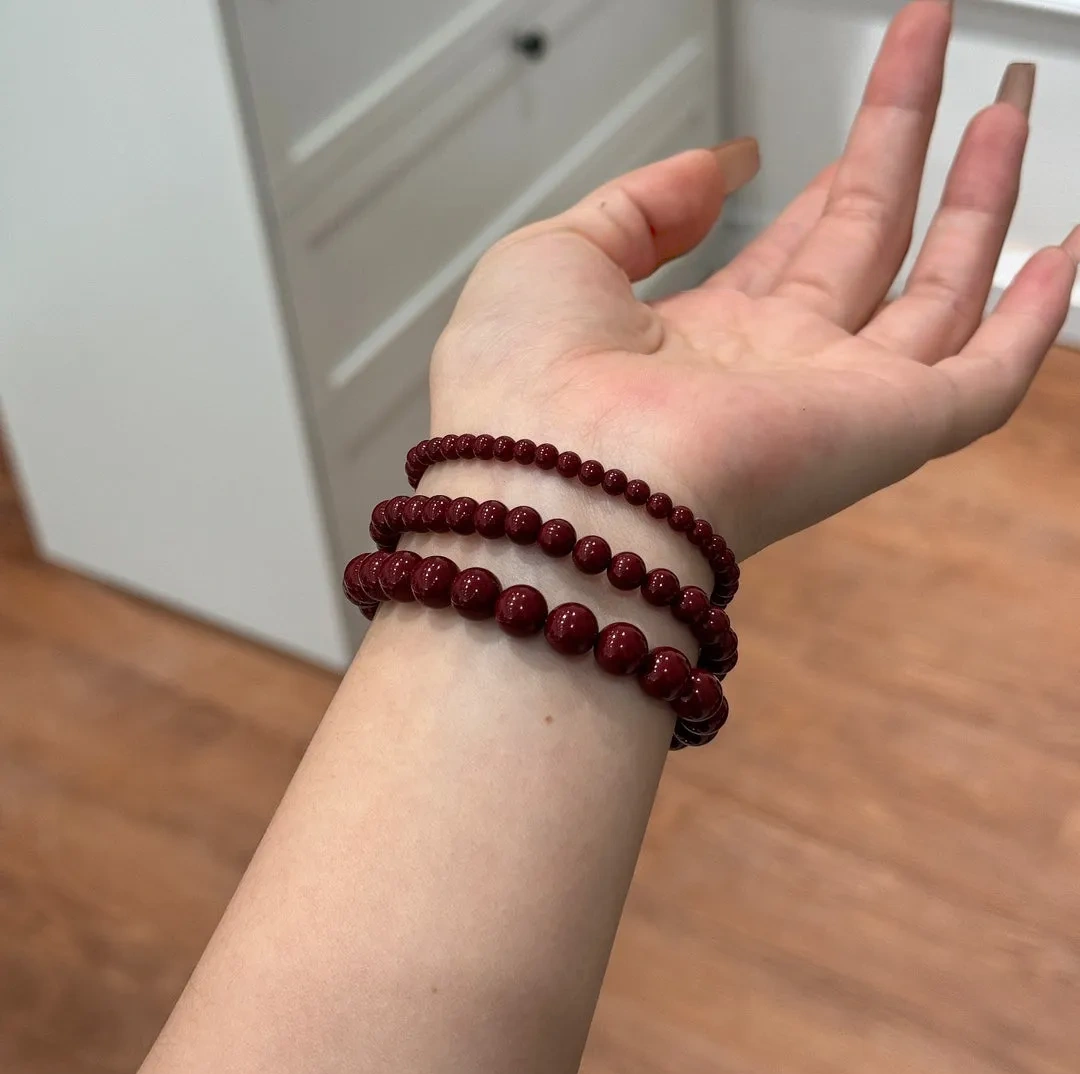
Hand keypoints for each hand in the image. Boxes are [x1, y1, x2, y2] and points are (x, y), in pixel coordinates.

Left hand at [431, 0, 1077, 558]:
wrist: (551, 485)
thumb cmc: (524, 387)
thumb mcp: (560, 253)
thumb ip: (644, 205)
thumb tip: (721, 167)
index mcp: (698, 339)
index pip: (788, 249)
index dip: (828, 178)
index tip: (858, 112)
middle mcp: (773, 371)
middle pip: (868, 244)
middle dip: (907, 148)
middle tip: (944, 58)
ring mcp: (835, 402)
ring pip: (937, 291)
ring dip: (977, 199)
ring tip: (1008, 107)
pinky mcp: (887, 433)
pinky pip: (986, 378)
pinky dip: (1034, 320)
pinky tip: (1062, 250)